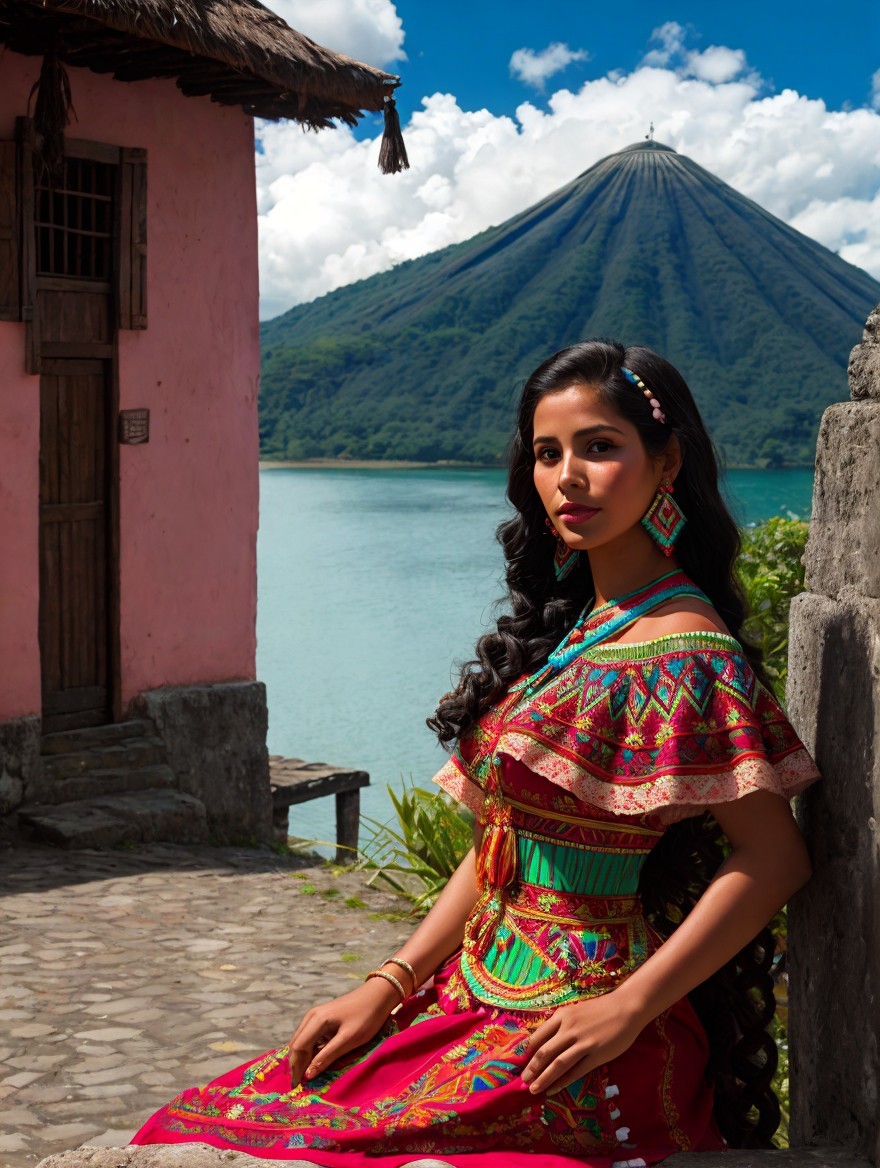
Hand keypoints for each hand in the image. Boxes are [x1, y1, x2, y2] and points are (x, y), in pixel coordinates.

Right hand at [287, 978, 399, 1088]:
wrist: (378, 994)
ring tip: (305, 1077)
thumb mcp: (348, 1039)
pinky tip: (315, 1061)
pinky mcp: (322, 1018)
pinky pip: (310, 1037)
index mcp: (316, 1020)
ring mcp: (316, 1015)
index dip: (296, 1068)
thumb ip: (327, 1056)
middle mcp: (311, 1016)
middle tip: (298, 1086)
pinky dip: (309, 1050)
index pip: (298, 1048)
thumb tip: (308, 1075)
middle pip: (296, 1044)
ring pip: (302, 1041)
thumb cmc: (366, 1016)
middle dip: (296, 1065)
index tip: (296, 1088)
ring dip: (302, 1058)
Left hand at [521, 992, 644, 1095]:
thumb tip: (544, 1041)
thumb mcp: (575, 1011)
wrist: (626, 1008)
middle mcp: (569, 1029)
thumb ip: (561, 1024)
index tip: (520, 1063)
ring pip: (557, 1064)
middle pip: (544, 1052)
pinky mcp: (596, 1054)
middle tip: (523, 1080)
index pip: (538, 1036)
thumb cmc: (600, 1009)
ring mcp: (583, 1042)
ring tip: (533, 1089)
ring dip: (543, 1078)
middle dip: (531, 1068)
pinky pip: (576, 1071)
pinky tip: (554, 1089)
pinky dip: (563, 1081)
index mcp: (562, 1015)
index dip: (527, 1052)